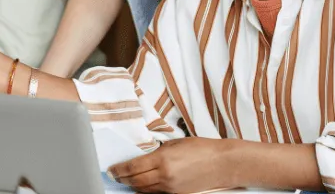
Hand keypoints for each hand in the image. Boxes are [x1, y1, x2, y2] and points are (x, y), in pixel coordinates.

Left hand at [109, 138, 234, 193]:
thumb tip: (144, 157)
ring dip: (133, 185)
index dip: (119, 170)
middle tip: (115, 175)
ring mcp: (171, 188)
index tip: (112, 169)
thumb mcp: (176, 144)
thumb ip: (158, 152)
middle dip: (123, 179)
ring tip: (126, 180)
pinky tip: (143, 185)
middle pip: (135, 181)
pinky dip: (147, 190)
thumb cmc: (202, 149)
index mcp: (163, 159)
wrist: (223, 163)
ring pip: (144, 190)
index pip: (133, 167)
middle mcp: (165, 175)